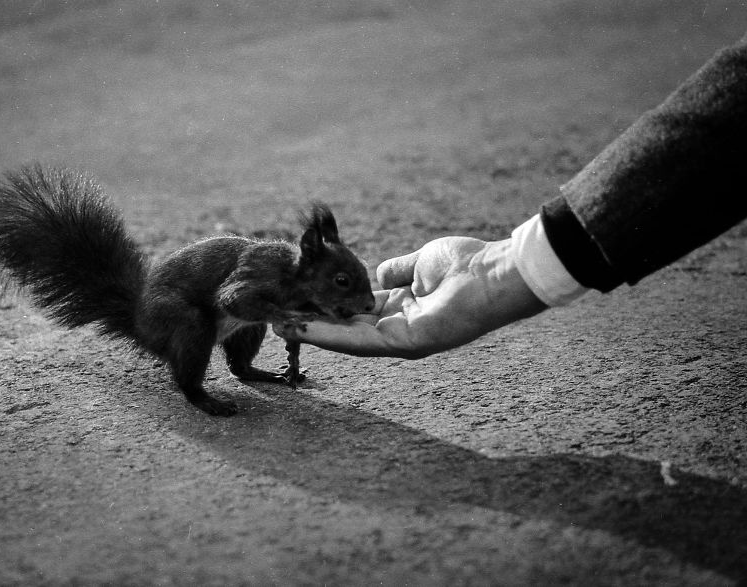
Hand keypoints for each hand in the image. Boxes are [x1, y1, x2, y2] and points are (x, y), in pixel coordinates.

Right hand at [273, 236, 547, 357]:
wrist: (494, 274)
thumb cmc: (465, 266)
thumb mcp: (420, 262)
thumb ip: (397, 270)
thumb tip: (378, 274)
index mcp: (402, 311)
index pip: (356, 314)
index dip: (328, 310)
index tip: (299, 303)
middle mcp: (399, 330)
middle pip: (346, 329)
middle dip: (312, 326)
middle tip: (277, 322)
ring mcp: (402, 341)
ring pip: (348, 339)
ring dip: (313, 334)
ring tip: (281, 327)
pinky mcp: (407, 344)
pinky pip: (362, 341)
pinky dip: (331, 336)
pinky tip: (305, 330)